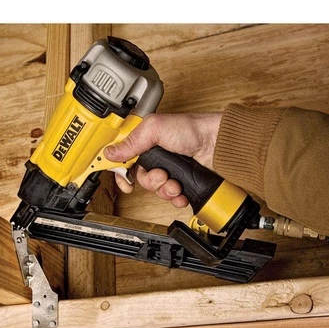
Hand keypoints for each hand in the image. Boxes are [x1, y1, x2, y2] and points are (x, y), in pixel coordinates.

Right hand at [104, 112, 221, 208]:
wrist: (218, 144)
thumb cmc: (192, 129)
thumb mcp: (155, 129)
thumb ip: (131, 142)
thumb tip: (110, 153)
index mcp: (145, 142)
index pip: (125, 161)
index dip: (122, 173)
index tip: (125, 183)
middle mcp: (156, 157)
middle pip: (141, 179)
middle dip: (150, 181)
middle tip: (162, 175)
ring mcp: (170, 170)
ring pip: (156, 190)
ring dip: (165, 190)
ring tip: (176, 183)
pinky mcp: (182, 182)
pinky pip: (171, 198)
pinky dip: (176, 198)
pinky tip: (181, 192)